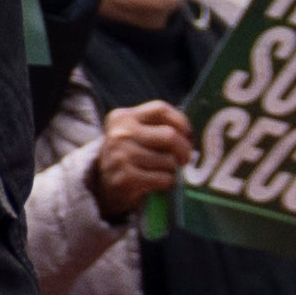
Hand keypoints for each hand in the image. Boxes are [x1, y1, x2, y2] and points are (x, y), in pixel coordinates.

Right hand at [88, 99, 194, 215]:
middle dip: (184, 150)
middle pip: (170, 135)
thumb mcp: (135, 134)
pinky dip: (167, 183)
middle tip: (183, 158)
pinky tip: (157, 182)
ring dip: (173, 170)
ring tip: (163, 171)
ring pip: (169, 161)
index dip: (181, 121)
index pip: (160, 109)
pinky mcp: (126, 177)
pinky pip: (164, 179)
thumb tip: (190, 136)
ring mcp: (121, 155)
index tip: (187, 135)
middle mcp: (120, 133)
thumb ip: (157, 127)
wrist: (105, 185)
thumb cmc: (130, 156)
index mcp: (123, 117)